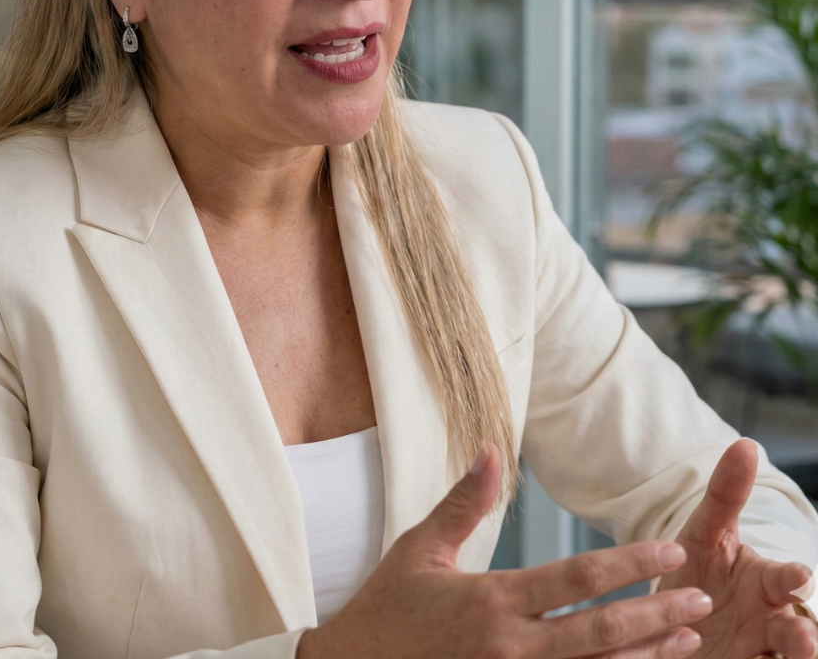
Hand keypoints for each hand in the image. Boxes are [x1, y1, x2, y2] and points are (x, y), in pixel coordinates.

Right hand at [298, 444, 712, 658]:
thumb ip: (462, 502)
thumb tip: (488, 447)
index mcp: (489, 600)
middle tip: (699, 599)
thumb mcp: (420, 548)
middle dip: (654, 614)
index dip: (627, 563)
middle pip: (598, 631)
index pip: (575, 578)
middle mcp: (508, 647)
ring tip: (687, 641)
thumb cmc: (385, 610)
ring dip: (645, 657)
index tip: (668, 550)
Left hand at [658, 439, 817, 658]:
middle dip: (803, 641)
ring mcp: (756, 653)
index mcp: (765, 584)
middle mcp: (768, 623)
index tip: (799, 577)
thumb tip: (746, 444)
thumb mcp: (704, 531)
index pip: (787, 582)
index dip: (793, 580)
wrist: (670, 619)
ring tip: (795, 655)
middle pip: (794, 635)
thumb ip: (726, 495)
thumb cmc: (697, 570)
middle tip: (803, 641)